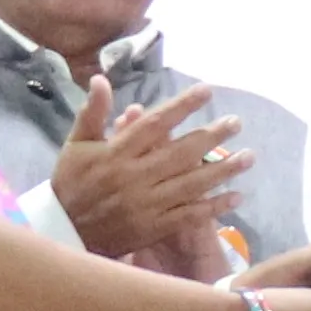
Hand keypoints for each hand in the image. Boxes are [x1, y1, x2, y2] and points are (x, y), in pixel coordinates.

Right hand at [54, 73, 253, 272]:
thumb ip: (92, 113)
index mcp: (115, 153)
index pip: (154, 124)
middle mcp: (133, 176)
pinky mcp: (152, 228)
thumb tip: (100, 78)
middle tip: (236, 123)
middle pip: (179, 153)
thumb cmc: (71, 183)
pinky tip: (237, 196)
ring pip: (190, 184)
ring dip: (222, 171)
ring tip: (248, 157)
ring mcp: (145, 204)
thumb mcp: (76, 144)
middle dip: (211, 136)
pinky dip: (214, 207)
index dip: (182, 107)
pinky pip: (188, 216)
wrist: (62, 231)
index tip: (206, 91)